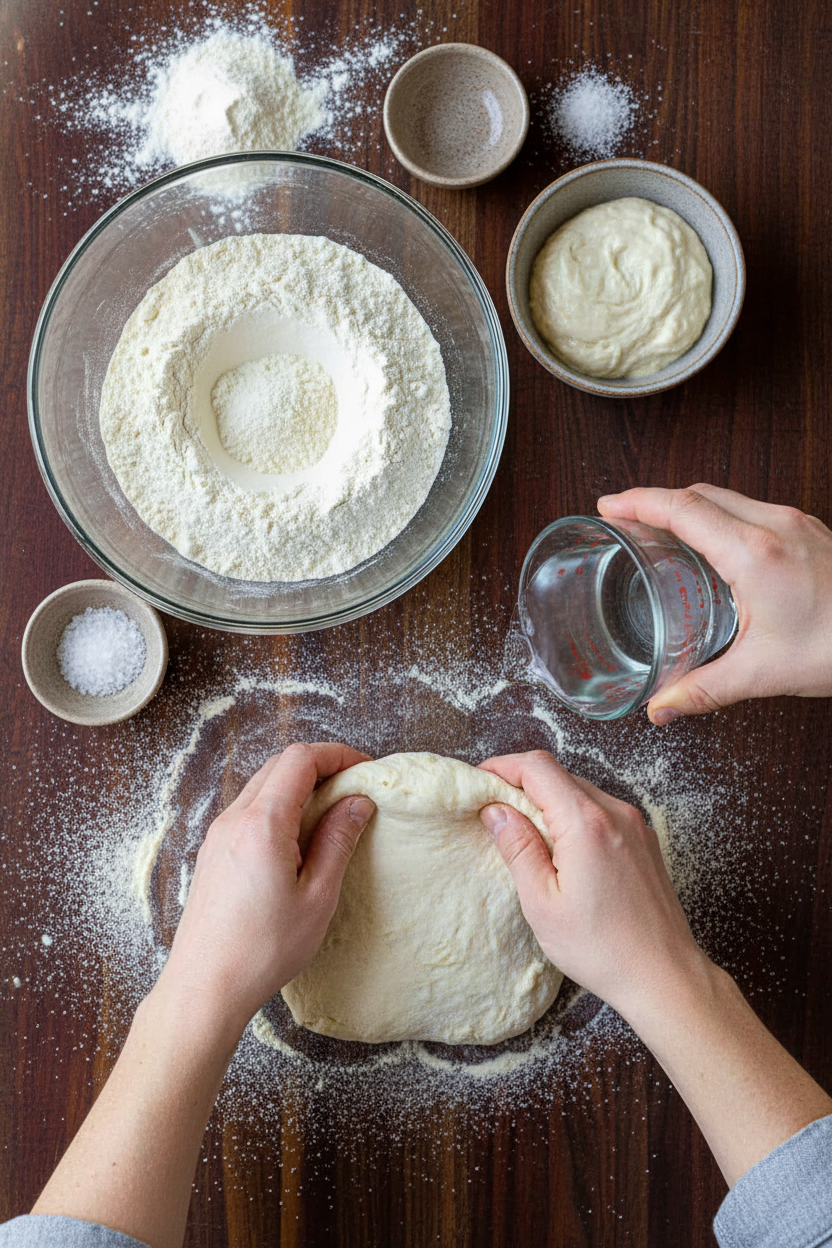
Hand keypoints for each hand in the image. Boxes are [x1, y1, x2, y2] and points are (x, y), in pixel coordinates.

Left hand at [158, 742, 374, 1037]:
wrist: (204, 986)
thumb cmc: (263, 949)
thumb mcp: (317, 896)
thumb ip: (337, 841)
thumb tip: (357, 803)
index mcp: (262, 823)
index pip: (300, 760)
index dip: (337, 755)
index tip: (364, 769)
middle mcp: (234, 819)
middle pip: (279, 765)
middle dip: (320, 766)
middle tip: (353, 788)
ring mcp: (218, 834)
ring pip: (261, 785)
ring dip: (297, 786)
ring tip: (330, 814)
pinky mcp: (213, 852)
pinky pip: (248, 809)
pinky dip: (278, 806)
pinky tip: (298, 838)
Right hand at [478, 750, 706, 1019]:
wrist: (665, 976)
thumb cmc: (602, 948)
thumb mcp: (543, 903)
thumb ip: (518, 848)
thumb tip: (496, 810)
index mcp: (587, 823)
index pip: (537, 767)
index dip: (502, 765)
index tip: (479, 779)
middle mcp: (615, 813)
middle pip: (559, 775)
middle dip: (522, 783)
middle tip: (494, 809)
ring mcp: (635, 824)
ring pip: (581, 791)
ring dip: (548, 800)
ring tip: (524, 832)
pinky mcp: (645, 840)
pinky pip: (601, 810)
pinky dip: (574, 815)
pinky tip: (561, 848)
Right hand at [597, 484, 831, 722]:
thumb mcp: (763, 673)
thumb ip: (704, 689)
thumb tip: (661, 707)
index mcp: (754, 552)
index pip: (682, 509)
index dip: (638, 502)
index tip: (607, 506)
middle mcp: (774, 525)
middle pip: (700, 493)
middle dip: (655, 500)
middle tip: (623, 518)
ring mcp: (795, 523)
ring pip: (727, 497)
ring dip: (688, 505)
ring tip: (659, 529)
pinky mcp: (809, 530)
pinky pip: (751, 508)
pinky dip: (718, 515)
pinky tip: (712, 545)